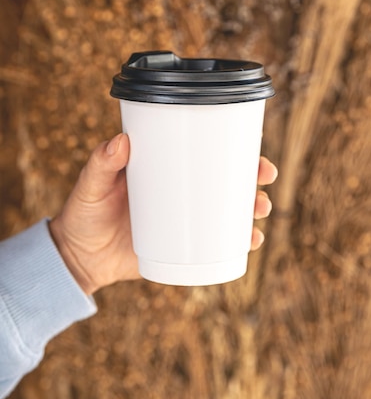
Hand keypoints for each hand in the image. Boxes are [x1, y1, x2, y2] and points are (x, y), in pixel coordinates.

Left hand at [49, 134, 277, 293]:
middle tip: (264, 177)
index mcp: (166, 170)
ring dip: (253, 209)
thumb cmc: (84, 214)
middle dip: (253, 177)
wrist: (78, 258)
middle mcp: (182, 193)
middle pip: (228, 181)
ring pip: (230, 212)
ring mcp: (186, 222)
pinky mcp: (185, 248)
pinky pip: (219, 245)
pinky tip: (251, 242)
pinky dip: (239, 243)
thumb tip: (122, 140)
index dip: (234, 149)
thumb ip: (101, 164)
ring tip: (260, 210)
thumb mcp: (90, 186)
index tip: (254, 146)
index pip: (205, 153)